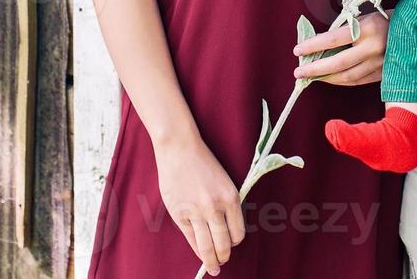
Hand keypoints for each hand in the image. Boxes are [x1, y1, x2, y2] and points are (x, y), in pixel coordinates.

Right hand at [154, 135, 244, 275]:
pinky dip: (196, 248)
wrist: (180, 149)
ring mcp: (195, 212)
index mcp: (231, 197)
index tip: (232, 244)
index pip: (238, 232)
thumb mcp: (225, 182)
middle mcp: (215, 207)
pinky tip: (199, 253)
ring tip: (212, 267)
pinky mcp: (179, 213)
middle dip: (224, 257)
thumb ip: (227, 205)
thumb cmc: (204, 164)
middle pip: (223, 243)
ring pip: (206, 246)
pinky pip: (190, 238)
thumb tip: (227, 230)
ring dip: (210, 260)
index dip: (235, 242)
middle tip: (222, 263)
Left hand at [291, 10, 389, 85]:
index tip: (298, 50)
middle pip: (338, 63)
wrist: (413, 30)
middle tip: (299, 72)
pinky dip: (342, 81)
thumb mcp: (363, 19)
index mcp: (368, 28)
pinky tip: (330, 79)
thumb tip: (319, 44)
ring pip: (348, 76)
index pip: (334, 39)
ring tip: (312, 76)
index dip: (314, 46)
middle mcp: (374, 48)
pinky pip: (358, 81)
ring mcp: (380, 63)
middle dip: (316, 69)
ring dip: (327, 78)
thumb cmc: (383, 20)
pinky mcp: (384, 74)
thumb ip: (343, 31)